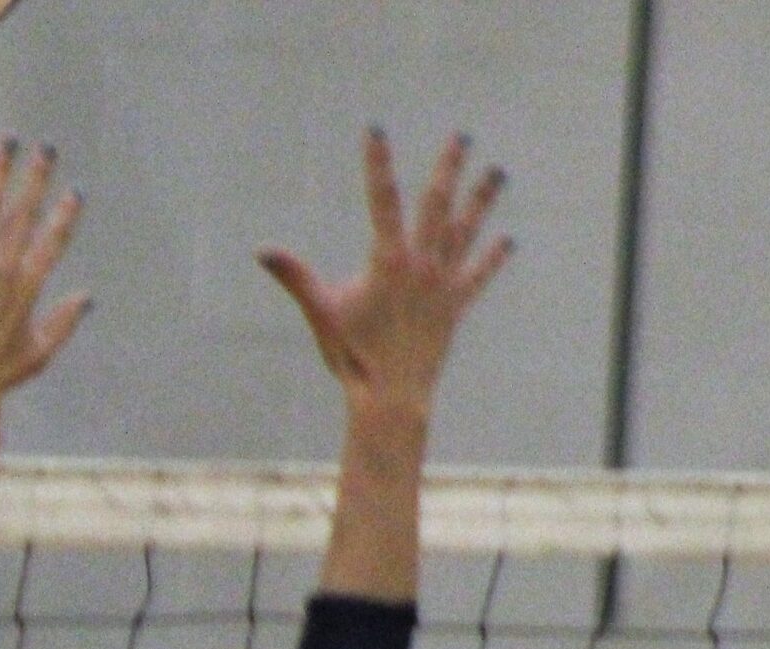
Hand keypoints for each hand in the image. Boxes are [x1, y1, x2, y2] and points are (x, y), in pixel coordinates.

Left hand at [0, 143, 89, 403]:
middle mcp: (5, 263)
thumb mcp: (39, 352)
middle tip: (46, 148)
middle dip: (37, 178)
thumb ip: (65, 322)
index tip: (76, 191)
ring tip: (7, 141)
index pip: (53, 240)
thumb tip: (89, 297)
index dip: (66, 215)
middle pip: (25, 212)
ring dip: (0, 170)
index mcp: (29, 283)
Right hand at [259, 130, 512, 419]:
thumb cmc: (352, 355)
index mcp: (388, 260)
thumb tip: (262, 252)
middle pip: (438, 204)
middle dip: (449, 167)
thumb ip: (295, 277)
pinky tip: (507, 240)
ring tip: (497, 172)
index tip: (376, 131)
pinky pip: (478, 275)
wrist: (390, 395)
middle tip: (462, 137)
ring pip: (467, 231)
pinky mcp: (456, 306)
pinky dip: (492, 258)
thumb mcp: (321, 312)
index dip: (377, 163)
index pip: (382, 199)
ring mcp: (444, 283)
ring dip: (482, 199)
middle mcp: (422, 264)